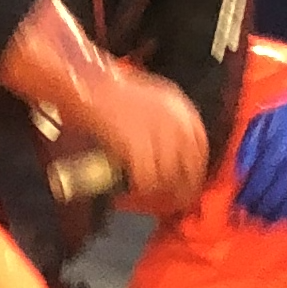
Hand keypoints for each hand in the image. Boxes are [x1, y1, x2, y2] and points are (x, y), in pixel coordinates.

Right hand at [0, 0, 209, 218]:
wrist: (86, 84)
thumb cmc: (107, 92)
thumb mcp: (149, 100)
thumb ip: (165, 125)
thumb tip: (170, 153)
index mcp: (181, 109)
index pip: (200, 149)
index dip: (193, 171)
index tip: (185, 184)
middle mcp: (176, 123)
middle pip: (191, 170)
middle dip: (179, 190)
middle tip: (166, 203)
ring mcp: (160, 137)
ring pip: (169, 181)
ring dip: (156, 196)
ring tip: (141, 200)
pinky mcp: (141, 150)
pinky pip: (148, 184)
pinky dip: (138, 194)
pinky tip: (127, 195)